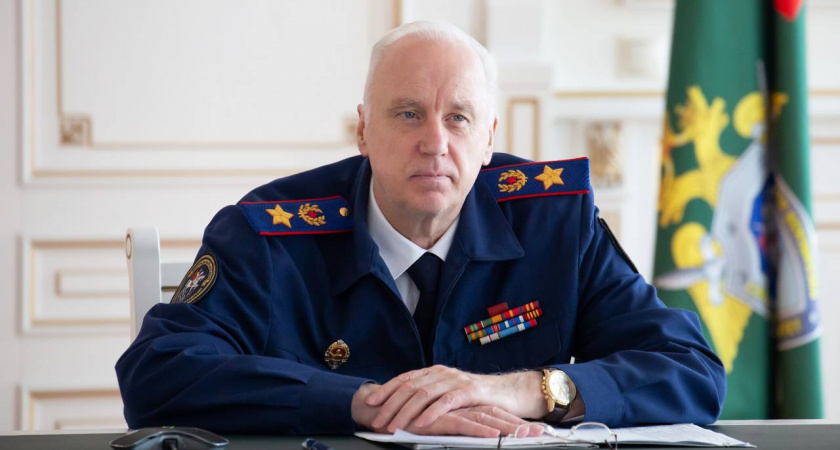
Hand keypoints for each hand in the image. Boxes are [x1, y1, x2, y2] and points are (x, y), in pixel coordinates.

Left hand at [364, 365, 546, 432]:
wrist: (509, 391)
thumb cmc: (477, 397)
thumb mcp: (449, 393)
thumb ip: (430, 396)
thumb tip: (404, 406)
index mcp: (434, 372)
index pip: (405, 378)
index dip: (386, 389)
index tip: (370, 402)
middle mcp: (442, 373)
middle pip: (410, 387)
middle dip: (390, 404)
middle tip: (376, 420)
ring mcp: (455, 381)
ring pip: (423, 394)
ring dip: (405, 412)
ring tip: (393, 426)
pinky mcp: (469, 392)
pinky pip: (445, 402)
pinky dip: (430, 413)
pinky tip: (420, 423)